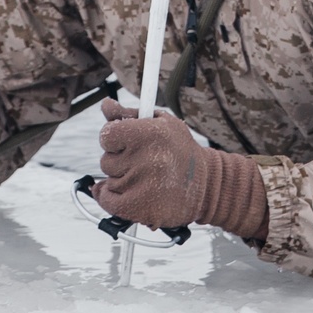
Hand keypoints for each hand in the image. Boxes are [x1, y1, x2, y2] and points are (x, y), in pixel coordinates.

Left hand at [91, 98, 268, 239]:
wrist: (206, 185)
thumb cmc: (180, 150)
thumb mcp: (161, 123)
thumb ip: (129, 114)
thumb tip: (106, 105)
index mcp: (150, 133)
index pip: (107, 135)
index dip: (113, 139)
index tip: (122, 143)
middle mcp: (146, 159)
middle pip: (106, 160)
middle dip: (119, 160)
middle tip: (140, 161)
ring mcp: (142, 185)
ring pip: (109, 181)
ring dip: (120, 180)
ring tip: (144, 177)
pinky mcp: (140, 208)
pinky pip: (107, 201)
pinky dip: (109, 198)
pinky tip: (125, 192)